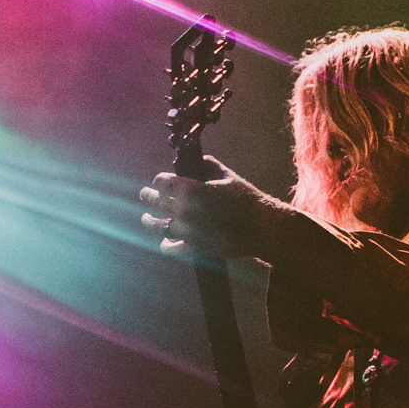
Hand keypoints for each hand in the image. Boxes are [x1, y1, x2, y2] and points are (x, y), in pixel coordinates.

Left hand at [139, 155, 271, 259]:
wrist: (263, 229)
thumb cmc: (246, 200)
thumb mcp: (228, 177)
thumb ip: (209, 166)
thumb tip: (200, 159)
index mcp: (191, 189)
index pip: (163, 182)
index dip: (160, 180)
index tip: (159, 180)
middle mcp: (184, 210)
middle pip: (156, 201)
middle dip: (149, 196)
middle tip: (145, 195)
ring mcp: (187, 231)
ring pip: (157, 226)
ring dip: (149, 221)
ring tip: (145, 219)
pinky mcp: (193, 248)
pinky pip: (170, 248)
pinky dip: (166, 244)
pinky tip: (164, 242)